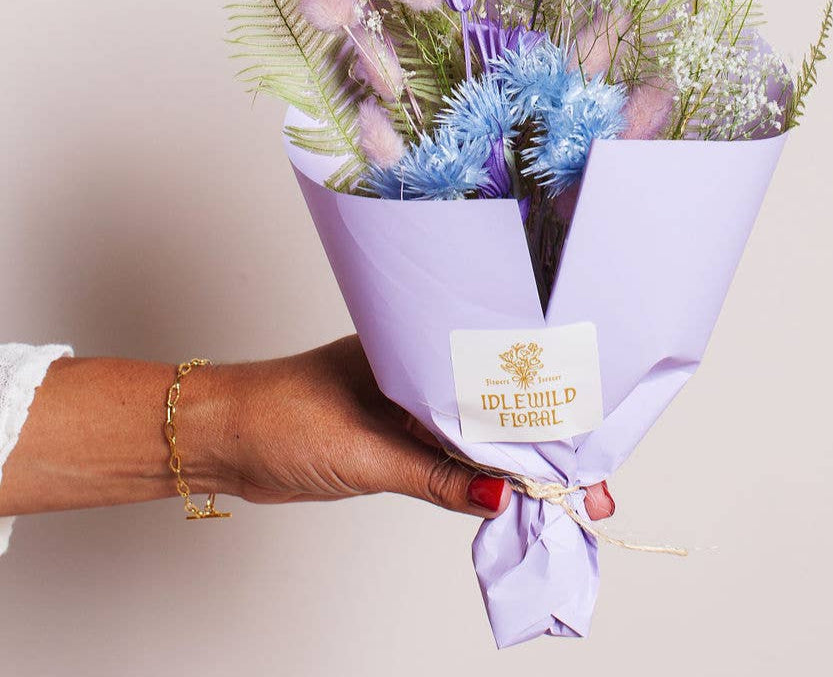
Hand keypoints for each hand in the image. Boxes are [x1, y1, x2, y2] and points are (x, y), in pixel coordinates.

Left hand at [208, 334, 614, 520]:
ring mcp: (409, 409)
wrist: (220, 436)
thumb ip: (436, 476)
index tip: (584, 463)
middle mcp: (422, 376)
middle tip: (590, 495)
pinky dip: (480, 480)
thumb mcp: (367, 452)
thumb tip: (501, 499)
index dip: (546, 425)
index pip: (500, 388)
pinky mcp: (395, 440)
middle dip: (545, 452)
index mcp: (420, 353)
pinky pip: (451, 459)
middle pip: (499, 415)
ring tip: (564, 501)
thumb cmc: (281, 418)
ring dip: (516, 470)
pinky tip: (509, 498)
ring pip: (478, 439)